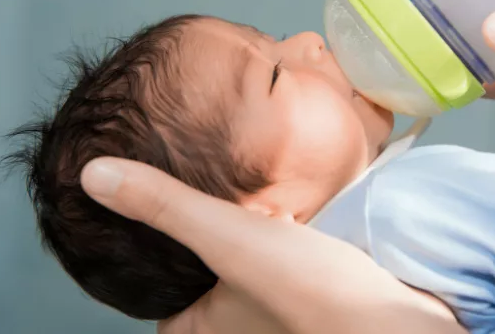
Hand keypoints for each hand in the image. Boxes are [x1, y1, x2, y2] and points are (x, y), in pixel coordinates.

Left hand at [79, 158, 462, 333]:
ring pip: (249, 265)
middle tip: (195, 194)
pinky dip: (282, 229)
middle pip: (207, 279)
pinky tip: (286, 197)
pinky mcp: (317, 285)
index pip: (162, 307)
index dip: (149, 273)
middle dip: (203, 241)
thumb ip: (166, 207)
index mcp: (208, 328)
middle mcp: (243, 323)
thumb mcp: (226, 239)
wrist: (400, 313)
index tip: (146, 231)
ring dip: (247, 232)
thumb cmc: (306, 291)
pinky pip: (286, 255)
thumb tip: (94, 176)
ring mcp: (282, 307)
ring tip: (238, 188)